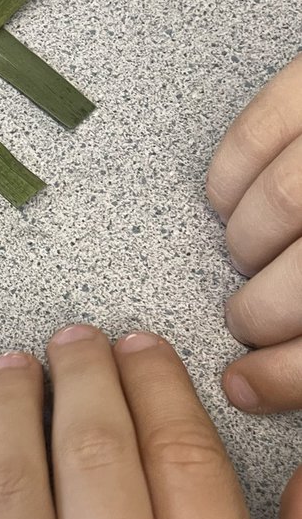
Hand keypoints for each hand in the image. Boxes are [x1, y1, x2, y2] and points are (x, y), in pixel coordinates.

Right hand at [207, 53, 301, 412]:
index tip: (247, 384)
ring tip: (251, 255)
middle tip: (249, 317)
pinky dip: (228, 179)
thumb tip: (269, 381)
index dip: (289, 373)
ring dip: (245, 247)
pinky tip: (234, 200)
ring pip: (276, 205)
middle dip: (257, 312)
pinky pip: (256, 134)